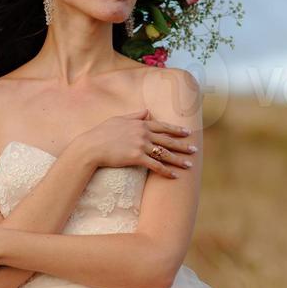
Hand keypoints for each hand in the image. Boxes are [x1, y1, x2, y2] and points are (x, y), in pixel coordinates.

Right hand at [77, 108, 194, 177]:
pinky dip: (166, 171)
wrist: (91, 146)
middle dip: (183, 145)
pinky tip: (174, 176)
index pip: (163, 126)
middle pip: (167, 140)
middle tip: (194, 150)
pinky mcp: (136, 157)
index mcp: (140, 123)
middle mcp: (143, 133)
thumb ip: (135, 115)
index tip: (187, 132)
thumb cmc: (102, 133)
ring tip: (189, 165)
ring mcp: (140, 145)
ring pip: (164, 153)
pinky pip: (155, 166)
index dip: (176, 130)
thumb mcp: (119, 119)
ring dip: (178, 160)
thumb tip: (146, 111)